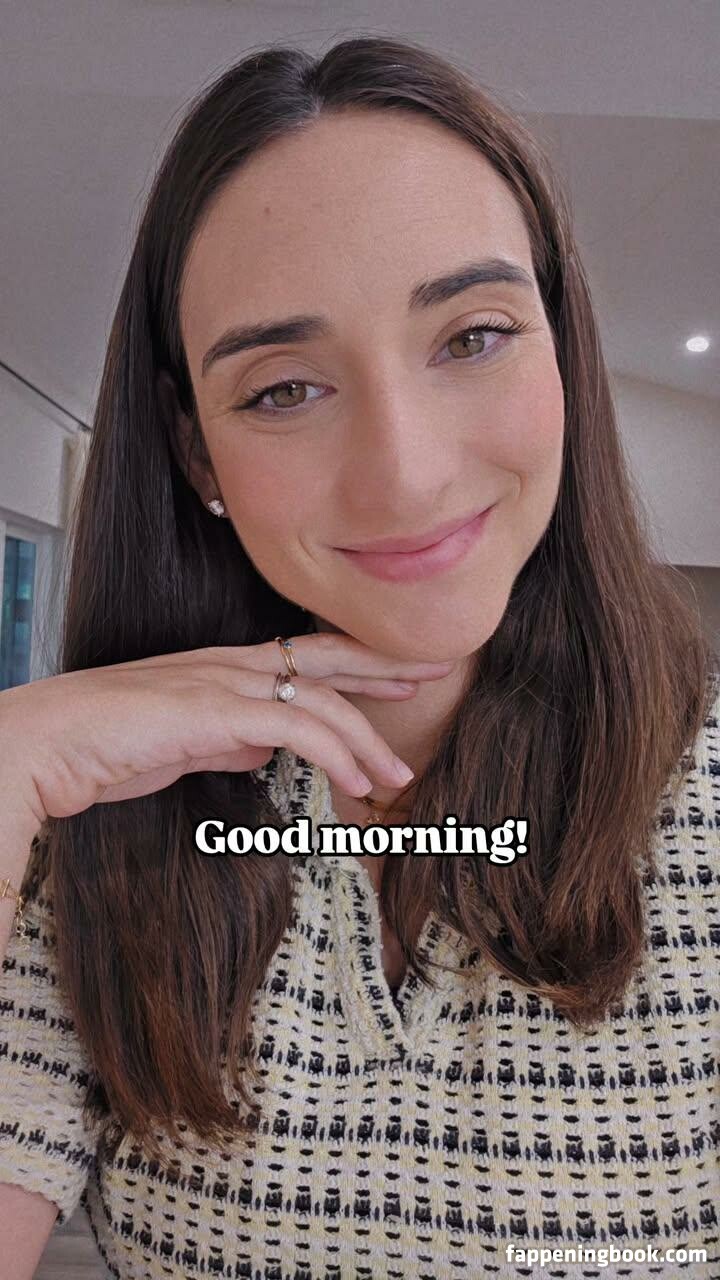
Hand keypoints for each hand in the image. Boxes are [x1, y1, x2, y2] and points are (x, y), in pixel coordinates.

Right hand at [0, 633, 452, 824]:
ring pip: (323, 700)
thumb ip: (227, 741)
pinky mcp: (217, 710)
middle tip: (435, 672)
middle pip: (329, 656)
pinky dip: (336, 754)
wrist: (50, 743)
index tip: (400, 674)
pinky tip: (358, 782)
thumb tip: (262, 749)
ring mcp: (225, 682)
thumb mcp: (183, 744)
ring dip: (368, 739)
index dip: (359, 662)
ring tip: (398, 776)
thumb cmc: (105, 746)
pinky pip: (297, 728)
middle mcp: (232, 665)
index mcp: (225, 667)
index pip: (308, 655)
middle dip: (386, 664)